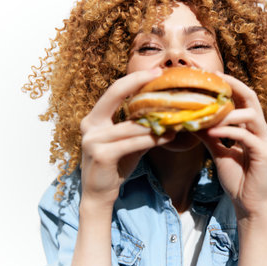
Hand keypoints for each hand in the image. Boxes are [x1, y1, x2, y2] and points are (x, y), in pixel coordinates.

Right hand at [79, 68, 174, 207]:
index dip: (134, 79)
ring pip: (131, 125)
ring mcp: (92, 140)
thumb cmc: (115, 165)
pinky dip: (152, 139)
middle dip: (138, 83)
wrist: (99, 194)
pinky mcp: (101, 155)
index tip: (156, 71)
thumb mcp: (127, 141)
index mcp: (94, 118)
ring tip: (177, 116)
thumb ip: (139, 127)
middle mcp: (90, 125)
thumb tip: (166, 113)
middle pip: (114, 95)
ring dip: (156, 121)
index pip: (114, 91)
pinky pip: (133, 143)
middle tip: (161, 75)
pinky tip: (168, 136)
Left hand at [196, 72, 266, 218]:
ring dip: (228, 112)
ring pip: (251, 115)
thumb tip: (192, 121)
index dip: (230, 85)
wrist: (247, 203)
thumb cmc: (236, 177)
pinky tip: (212, 132)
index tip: (211, 75)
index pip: (243, 99)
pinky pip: (246, 136)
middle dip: (234, 85)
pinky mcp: (263, 154)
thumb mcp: (218, 151)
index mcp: (251, 127)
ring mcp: (264, 141)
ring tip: (209, 113)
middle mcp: (260, 130)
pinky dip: (229, 131)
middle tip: (215, 77)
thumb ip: (209, 135)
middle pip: (251, 98)